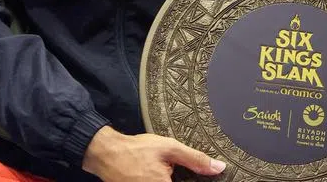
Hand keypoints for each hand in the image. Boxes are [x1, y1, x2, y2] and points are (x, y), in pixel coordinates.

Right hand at [82, 125, 225, 181]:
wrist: (107, 154)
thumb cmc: (137, 150)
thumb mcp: (168, 148)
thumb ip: (195, 159)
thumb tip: (219, 168)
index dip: (196, 179)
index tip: (190, 172)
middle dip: (180, 177)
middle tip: (167, 168)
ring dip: (169, 177)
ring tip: (158, 168)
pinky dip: (159, 179)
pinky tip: (154, 174)